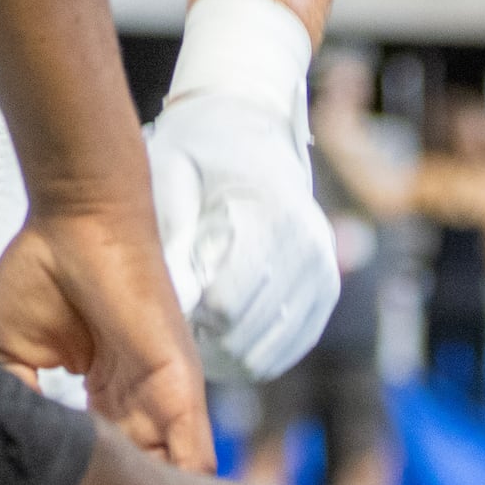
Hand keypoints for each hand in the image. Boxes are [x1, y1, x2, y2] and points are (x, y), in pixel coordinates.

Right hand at [0, 199, 213, 472]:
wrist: (74, 219)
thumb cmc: (45, 270)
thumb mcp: (10, 351)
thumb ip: (14, 402)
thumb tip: (2, 454)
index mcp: (104, 398)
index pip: (89, 472)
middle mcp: (139, 406)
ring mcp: (162, 398)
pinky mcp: (179, 385)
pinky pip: (190, 453)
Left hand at [149, 83, 340, 383]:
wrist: (249, 130)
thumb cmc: (198, 154)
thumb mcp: (172, 179)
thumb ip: (174, 240)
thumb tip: (175, 302)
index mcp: (273, 216)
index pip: (226, 304)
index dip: (184, 314)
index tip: (159, 299)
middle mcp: (309, 248)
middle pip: (244, 335)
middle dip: (200, 336)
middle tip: (169, 314)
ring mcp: (323, 272)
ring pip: (264, 355)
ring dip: (222, 351)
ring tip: (190, 319)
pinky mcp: (325, 291)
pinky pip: (284, 351)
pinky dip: (248, 353)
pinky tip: (216, 330)